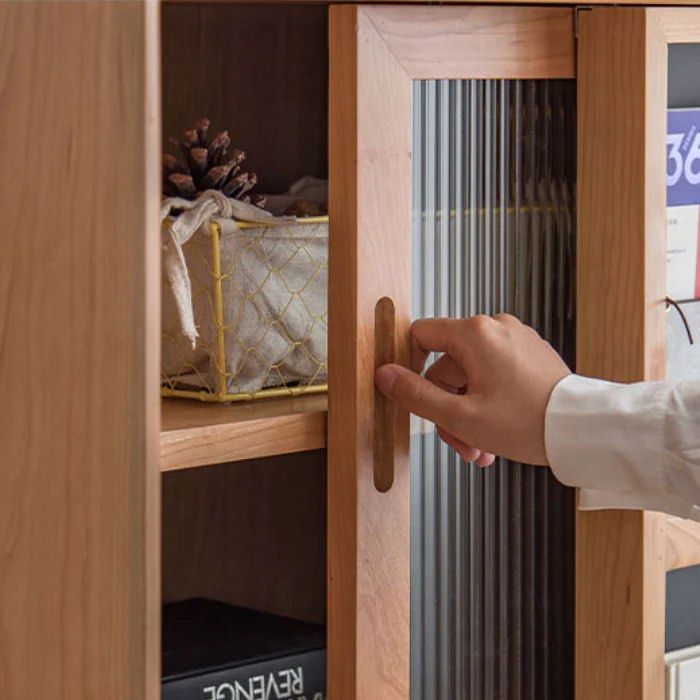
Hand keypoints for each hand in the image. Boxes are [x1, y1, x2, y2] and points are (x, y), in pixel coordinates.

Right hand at [374, 314, 570, 465]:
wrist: (583, 430)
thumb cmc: (528, 422)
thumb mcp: (459, 416)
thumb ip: (415, 395)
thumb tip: (385, 376)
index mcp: (475, 333)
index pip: (421, 335)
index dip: (409, 365)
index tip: (414, 393)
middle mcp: (496, 328)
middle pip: (448, 365)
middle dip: (448, 407)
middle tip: (458, 440)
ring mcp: (516, 340)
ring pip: (471, 375)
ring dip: (468, 411)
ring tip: (480, 446)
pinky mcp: (529, 355)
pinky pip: (494, 375)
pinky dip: (489, 402)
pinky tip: (496, 433)